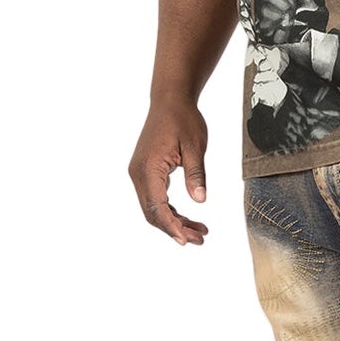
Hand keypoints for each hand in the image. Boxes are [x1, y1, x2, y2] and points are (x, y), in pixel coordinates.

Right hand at [128, 97, 210, 244]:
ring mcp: (140, 173)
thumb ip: (196, 174)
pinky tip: (188, 218)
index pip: (157, 206)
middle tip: (199, 239)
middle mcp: (139, 174)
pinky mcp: (146, 172)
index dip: (171, 225)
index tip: (187, 239)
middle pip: (153, 212)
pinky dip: (170, 210)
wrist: (170, 101)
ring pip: (154, 207)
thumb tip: (200, 200)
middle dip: (175, 229)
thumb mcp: (195, 147)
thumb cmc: (183, 120)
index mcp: (148, 168)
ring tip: (199, 232)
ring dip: (174, 221)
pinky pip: (155, 198)